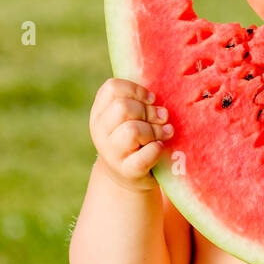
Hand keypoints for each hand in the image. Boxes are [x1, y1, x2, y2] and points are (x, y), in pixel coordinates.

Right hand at [89, 78, 172, 192]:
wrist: (127, 176)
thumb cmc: (134, 139)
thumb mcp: (129, 117)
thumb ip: (138, 102)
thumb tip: (157, 100)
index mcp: (99, 113)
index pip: (112, 88)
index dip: (136, 90)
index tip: (151, 99)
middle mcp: (100, 132)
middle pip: (122, 107)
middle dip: (148, 111)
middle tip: (161, 117)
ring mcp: (111, 153)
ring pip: (132, 130)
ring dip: (155, 130)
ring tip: (164, 132)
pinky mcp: (127, 171)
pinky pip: (147, 153)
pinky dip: (158, 148)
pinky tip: (161, 147)